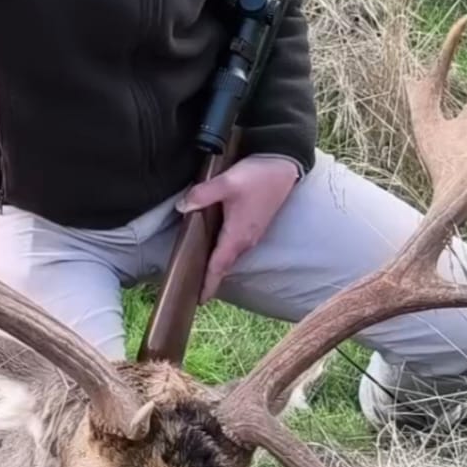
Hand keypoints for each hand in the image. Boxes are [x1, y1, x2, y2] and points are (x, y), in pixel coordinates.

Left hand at [177, 155, 301, 302]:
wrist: (283, 166)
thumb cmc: (257, 176)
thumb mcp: (226, 182)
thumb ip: (202, 195)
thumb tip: (182, 207)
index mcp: (238, 235)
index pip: (219, 266)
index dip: (208, 283)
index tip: (199, 300)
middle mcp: (247, 240)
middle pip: (224, 264)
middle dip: (210, 278)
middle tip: (192, 288)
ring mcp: (253, 233)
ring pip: (231, 255)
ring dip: (217, 265)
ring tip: (200, 271)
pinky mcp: (255, 225)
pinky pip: (236, 246)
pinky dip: (224, 252)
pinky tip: (214, 247)